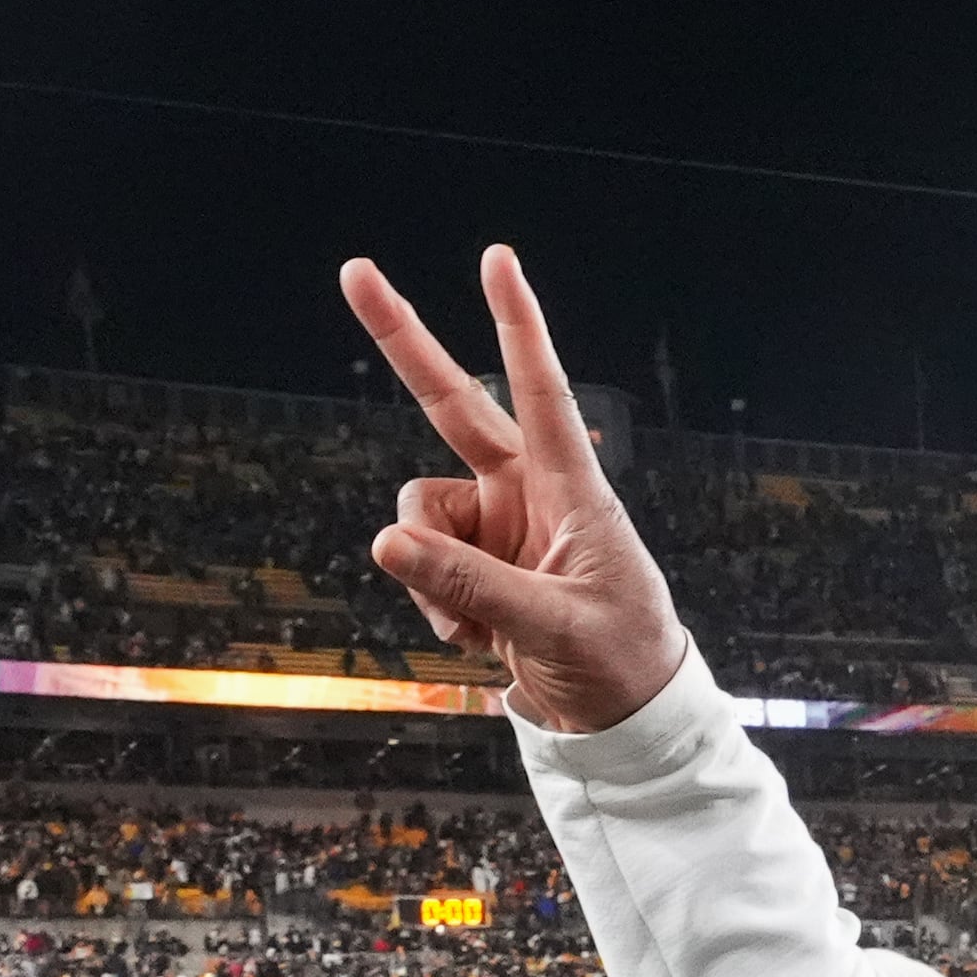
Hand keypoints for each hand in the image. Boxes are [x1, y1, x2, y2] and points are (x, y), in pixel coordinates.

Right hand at [341, 246, 689, 731]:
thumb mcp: (550, 625)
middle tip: (355, 270)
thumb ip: (471, 584)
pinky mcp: (472, 561)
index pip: (539, 391)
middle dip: (404, 342)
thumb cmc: (618, 658)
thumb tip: (387, 543)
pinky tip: (480, 635)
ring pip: (416, 514)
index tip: (498, 260)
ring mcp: (494, 524)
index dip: (517, 325)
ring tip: (477, 624)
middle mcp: (526, 491)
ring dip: (429, 573)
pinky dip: (437, 602)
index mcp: (571, 488)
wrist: (622, 715)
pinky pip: (419, 562)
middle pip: (450, 404)